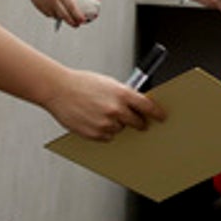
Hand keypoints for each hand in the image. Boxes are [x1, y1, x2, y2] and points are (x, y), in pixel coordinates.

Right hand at [20, 0, 91, 26]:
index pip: (71, 6)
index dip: (78, 15)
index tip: (83, 20)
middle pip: (64, 15)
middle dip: (72, 22)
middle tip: (78, 25)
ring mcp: (45, 4)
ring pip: (56, 16)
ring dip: (63, 19)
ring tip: (69, 19)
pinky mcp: (39, 7)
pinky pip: (48, 14)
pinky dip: (54, 15)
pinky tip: (58, 14)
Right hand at [42, 69, 164, 140]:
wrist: (58, 89)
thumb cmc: (82, 83)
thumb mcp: (108, 83)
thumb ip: (124, 94)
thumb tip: (137, 103)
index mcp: (121, 93)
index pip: (148, 106)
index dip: (157, 113)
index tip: (161, 117)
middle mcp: (115, 109)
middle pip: (137, 122)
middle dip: (138, 122)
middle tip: (136, 121)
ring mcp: (105, 123)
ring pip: (120, 130)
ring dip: (117, 125)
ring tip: (102, 113)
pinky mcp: (94, 134)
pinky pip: (107, 137)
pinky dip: (104, 131)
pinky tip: (95, 120)